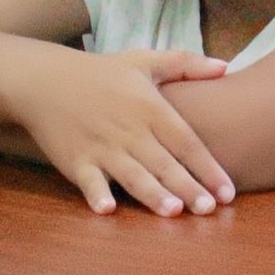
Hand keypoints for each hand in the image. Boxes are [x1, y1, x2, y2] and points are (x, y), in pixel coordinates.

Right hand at [3, 49, 234, 216]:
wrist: (46, 79)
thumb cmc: (100, 72)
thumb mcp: (144, 61)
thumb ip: (186, 64)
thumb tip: (226, 66)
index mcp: (150, 107)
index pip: (186, 141)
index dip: (208, 167)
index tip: (228, 192)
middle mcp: (129, 130)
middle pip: (164, 163)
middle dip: (188, 187)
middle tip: (209, 210)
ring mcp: (102, 147)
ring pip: (133, 174)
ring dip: (152, 194)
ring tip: (173, 212)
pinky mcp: (76, 160)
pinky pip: (89, 180)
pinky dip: (97, 193)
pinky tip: (108, 209)